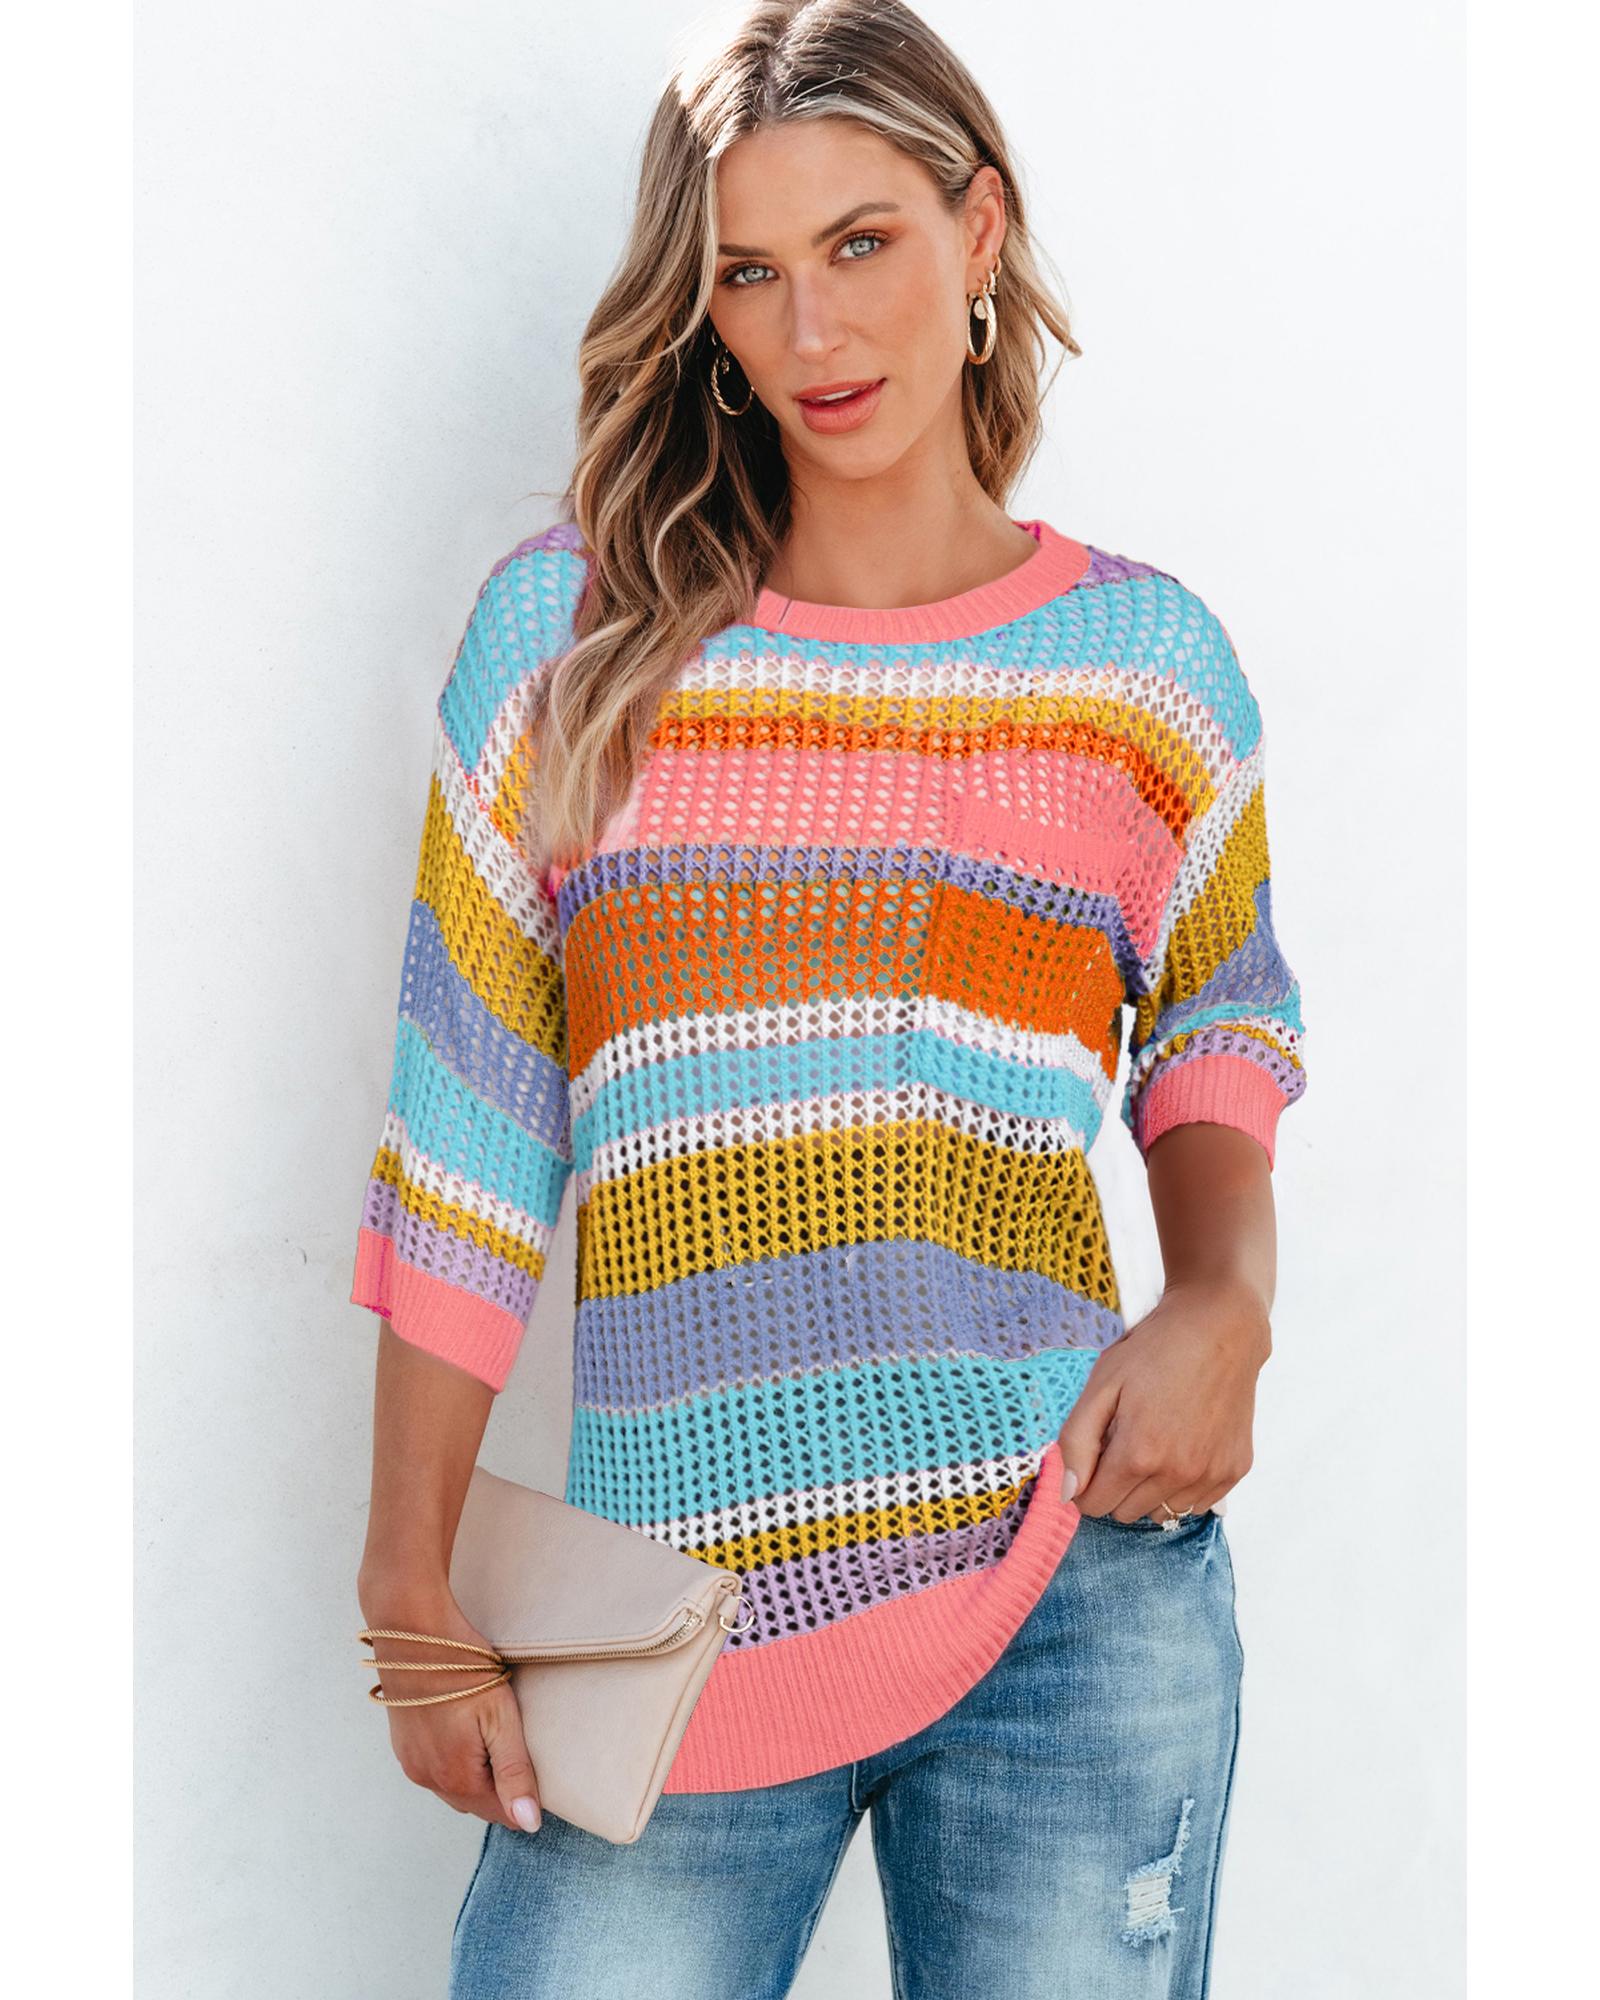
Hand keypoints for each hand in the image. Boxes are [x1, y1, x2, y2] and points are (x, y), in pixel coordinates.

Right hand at [358, 1574, 543, 1833]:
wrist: (414, 1632)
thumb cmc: (463, 1669)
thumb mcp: (500, 1718)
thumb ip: (514, 1773)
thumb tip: (529, 1825)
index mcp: (455, 1779)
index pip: (500, 1813)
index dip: (524, 1799)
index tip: (542, 1774)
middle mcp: (428, 1779)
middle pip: (475, 1803)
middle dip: (500, 1791)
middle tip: (526, 1757)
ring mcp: (411, 1763)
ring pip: (454, 1788)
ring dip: (476, 1778)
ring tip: (497, 1745)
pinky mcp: (403, 1745)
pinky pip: (435, 1770)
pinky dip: (455, 1764)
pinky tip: (467, 1737)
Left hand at [1056, 1278, 1269, 1521]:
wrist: (1219, 1328)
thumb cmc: (1155, 1350)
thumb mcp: (1101, 1384)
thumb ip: (1077, 1442)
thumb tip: (1069, 1493)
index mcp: (1140, 1454)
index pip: (1094, 1505)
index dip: (1085, 1482)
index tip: (1094, 1454)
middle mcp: (1178, 1474)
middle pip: (1125, 1513)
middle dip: (1116, 1484)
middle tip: (1125, 1439)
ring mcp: (1211, 1475)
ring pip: (1161, 1513)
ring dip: (1150, 1488)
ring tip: (1157, 1440)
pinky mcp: (1234, 1470)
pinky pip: (1196, 1503)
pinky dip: (1182, 1485)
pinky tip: (1184, 1444)